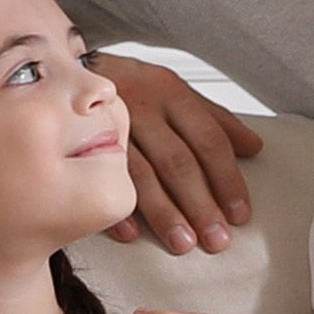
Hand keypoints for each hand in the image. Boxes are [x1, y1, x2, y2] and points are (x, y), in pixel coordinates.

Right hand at [94, 57, 268, 257]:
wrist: (59, 70)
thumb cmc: (130, 86)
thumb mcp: (175, 91)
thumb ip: (215, 119)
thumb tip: (254, 147)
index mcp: (170, 93)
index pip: (208, 140)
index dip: (227, 179)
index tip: (239, 214)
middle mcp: (141, 106)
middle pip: (177, 161)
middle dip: (200, 204)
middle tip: (216, 240)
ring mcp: (107, 125)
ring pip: (140, 174)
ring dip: (163, 212)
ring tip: (182, 243)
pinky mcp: (76, 142)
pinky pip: (97, 179)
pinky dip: (114, 207)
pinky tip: (131, 234)